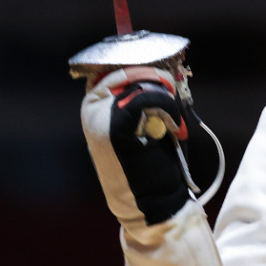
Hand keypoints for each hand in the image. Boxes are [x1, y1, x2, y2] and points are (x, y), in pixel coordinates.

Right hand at [81, 67, 199, 235]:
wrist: (150, 202)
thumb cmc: (150, 162)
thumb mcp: (143, 123)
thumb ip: (142, 96)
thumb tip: (160, 68)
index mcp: (93, 105)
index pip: (113, 66)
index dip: (140, 63)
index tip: (163, 68)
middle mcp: (91, 108)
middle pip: (125, 69)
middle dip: (155, 75)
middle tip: (173, 88)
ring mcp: (100, 117)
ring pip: (138, 82)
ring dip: (163, 93)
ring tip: (174, 116)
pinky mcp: (116, 127)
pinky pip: (146, 97)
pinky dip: (167, 106)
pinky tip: (173, 126)